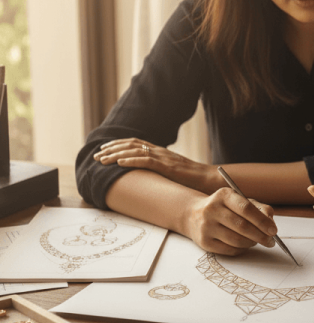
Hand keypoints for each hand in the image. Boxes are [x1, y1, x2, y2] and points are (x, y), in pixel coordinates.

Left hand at [94, 138, 217, 193]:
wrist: (207, 180)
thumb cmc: (190, 179)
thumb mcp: (171, 172)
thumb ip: (158, 170)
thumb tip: (143, 176)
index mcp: (160, 151)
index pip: (135, 143)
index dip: (118, 144)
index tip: (103, 149)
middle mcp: (160, 151)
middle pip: (131, 144)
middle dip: (111, 149)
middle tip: (96, 155)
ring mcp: (164, 158)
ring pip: (135, 151)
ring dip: (116, 154)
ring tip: (102, 159)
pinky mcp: (167, 166)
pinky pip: (146, 161)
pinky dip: (131, 160)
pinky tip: (119, 163)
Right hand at [184, 187, 277, 255]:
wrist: (194, 215)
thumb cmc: (225, 208)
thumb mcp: (240, 201)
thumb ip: (259, 208)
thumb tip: (271, 222)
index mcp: (224, 195)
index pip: (246, 208)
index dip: (262, 221)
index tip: (274, 231)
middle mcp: (212, 209)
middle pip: (242, 226)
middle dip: (260, 236)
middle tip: (271, 241)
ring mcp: (206, 226)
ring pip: (236, 240)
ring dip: (252, 243)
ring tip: (257, 241)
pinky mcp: (204, 242)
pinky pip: (229, 250)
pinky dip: (242, 249)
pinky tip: (245, 245)